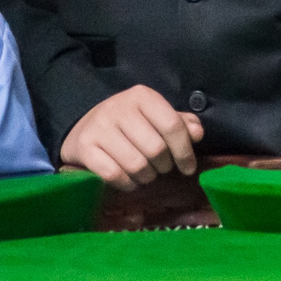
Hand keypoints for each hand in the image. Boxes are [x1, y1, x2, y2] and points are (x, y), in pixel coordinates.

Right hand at [61, 86, 203, 190]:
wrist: (84, 127)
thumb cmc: (129, 124)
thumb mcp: (155, 116)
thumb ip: (180, 123)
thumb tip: (197, 134)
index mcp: (142, 96)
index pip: (172, 125)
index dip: (185, 150)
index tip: (189, 168)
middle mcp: (119, 108)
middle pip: (155, 149)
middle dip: (164, 166)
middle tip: (162, 168)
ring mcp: (99, 128)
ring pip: (136, 164)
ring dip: (147, 177)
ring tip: (147, 175)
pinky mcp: (84, 148)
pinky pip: (113, 174)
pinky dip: (127, 183)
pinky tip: (130, 181)